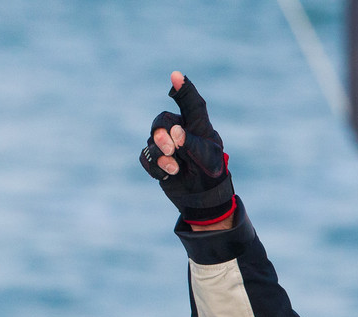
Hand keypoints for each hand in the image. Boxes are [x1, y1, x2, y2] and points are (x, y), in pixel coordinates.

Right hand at [140, 71, 235, 228]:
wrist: (204, 199)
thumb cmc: (211, 174)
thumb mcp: (210, 159)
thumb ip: (193, 143)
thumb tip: (175, 131)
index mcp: (197, 126)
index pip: (191, 104)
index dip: (184, 90)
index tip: (176, 76)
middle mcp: (179, 130)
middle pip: (161, 121)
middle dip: (163, 134)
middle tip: (172, 148)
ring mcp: (165, 144)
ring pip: (152, 141)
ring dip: (162, 155)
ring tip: (177, 168)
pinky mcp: (155, 159)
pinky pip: (146, 158)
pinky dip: (156, 167)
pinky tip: (169, 174)